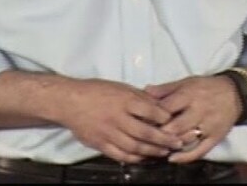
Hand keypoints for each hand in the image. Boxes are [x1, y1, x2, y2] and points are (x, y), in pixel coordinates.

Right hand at [56, 79, 184, 162]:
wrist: (69, 101)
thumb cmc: (95, 91)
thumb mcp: (120, 87)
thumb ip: (139, 97)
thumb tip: (159, 104)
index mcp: (124, 100)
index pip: (150, 111)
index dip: (165, 118)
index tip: (175, 121)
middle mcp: (117, 118)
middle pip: (146, 132)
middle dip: (165, 139)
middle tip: (177, 142)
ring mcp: (108, 133)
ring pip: (135, 147)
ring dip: (152, 151)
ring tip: (164, 152)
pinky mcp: (100, 144)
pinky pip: (121, 155)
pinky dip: (134, 158)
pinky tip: (143, 157)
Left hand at [145, 75, 239, 162]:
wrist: (235, 94)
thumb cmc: (206, 87)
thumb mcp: (186, 82)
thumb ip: (165, 89)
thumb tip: (145, 90)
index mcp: (189, 95)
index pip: (167, 107)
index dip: (152, 116)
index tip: (141, 121)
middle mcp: (199, 110)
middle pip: (175, 125)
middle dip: (159, 132)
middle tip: (146, 137)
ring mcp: (208, 126)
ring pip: (186, 139)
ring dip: (170, 144)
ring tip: (157, 147)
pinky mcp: (215, 137)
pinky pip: (200, 150)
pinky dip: (185, 157)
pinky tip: (172, 158)